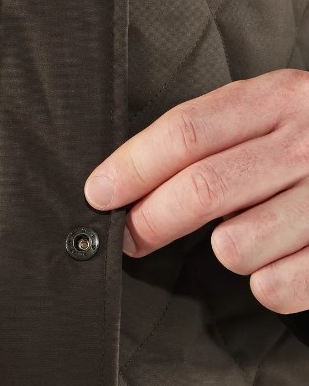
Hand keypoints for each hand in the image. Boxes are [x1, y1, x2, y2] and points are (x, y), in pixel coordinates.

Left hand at [85, 68, 308, 313]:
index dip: (131, 167)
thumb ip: (209, 141)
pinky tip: (287, 258)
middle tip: (132, 237)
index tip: (98, 194)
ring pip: (235, 247)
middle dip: (150, 222)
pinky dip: (268, 283)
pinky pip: (274, 287)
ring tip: (254, 234)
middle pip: (200, 190)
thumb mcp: (271, 115)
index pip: (186, 132)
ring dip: (228, 250)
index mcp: (281, 98)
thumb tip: (123, 186)